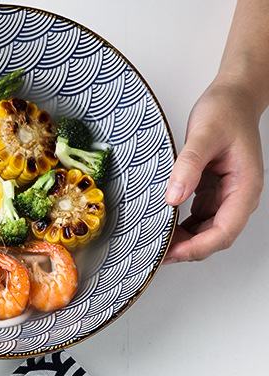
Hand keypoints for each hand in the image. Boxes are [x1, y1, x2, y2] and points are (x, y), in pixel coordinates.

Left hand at [163, 80, 263, 262]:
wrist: (233, 97)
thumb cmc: (225, 111)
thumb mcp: (204, 133)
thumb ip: (189, 165)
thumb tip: (174, 197)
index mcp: (245, 187)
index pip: (224, 232)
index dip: (197, 247)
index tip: (171, 252)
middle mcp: (238, 197)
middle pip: (214, 239)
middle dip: (186, 250)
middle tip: (154, 253)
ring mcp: (226, 198)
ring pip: (205, 233)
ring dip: (182, 242)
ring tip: (154, 243)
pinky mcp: (213, 195)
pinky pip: (198, 222)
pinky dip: (181, 229)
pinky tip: (162, 228)